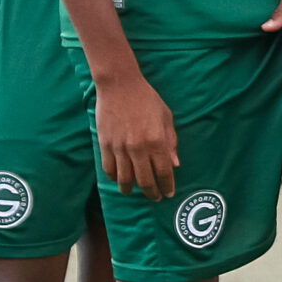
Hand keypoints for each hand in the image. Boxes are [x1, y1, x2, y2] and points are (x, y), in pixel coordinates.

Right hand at [94, 69, 177, 198]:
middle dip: (151, 193)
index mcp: (157, 141)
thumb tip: (175, 164)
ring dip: (129, 189)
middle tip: (154, 197)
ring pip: (124, 179)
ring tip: (132, 191)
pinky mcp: (105, 144)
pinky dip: (114, 177)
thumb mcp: (166, 117)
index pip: (164, 172)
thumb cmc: (147, 99)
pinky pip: (109, 169)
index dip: (167, 186)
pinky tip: (119, 178)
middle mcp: (139, 147)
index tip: (168, 193)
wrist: (120, 85)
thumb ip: (171, 142)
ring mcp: (120, 147)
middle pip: (145, 181)